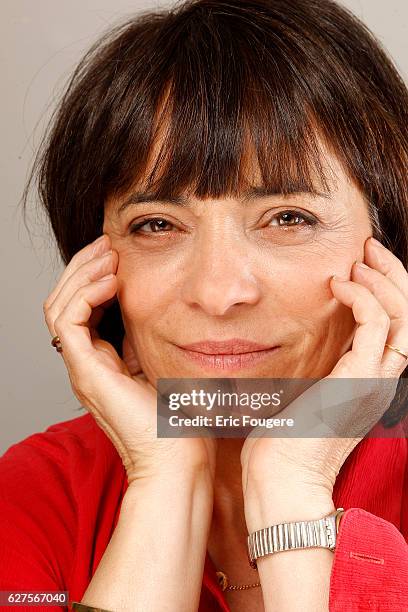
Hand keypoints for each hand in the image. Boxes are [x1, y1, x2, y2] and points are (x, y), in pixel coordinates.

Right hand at [43, 234, 216, 485]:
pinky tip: (113, 281)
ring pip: (59, 307)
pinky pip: (69, 322)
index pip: (82, 308)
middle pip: (64, 302)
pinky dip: (86, 295)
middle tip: (107, 244)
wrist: (178, 458)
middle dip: (83, 268)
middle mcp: (86, 363)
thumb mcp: (164, 364)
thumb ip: (151, 338)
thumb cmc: (179, 418)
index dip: (94, 277)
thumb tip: (159, 305)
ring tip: (108, 254)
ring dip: (82, 275)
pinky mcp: (86, 372)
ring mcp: (82, 368)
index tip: (118, 254)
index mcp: (102, 361)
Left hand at [241, 236, 407, 521]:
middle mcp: (381, 381)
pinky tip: (337, 284)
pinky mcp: (359, 379)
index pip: (396, 329)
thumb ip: (314, 369)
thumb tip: (296, 342)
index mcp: (370, 384)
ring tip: (359, 259)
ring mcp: (375, 381)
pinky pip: (376, 325)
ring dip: (385, 281)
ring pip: (405, 317)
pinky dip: (362, 297)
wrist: (280, 481)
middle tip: (370, 248)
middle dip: (395, 276)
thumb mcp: (303, 396)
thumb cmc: (282, 444)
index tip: (361, 266)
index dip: (387, 292)